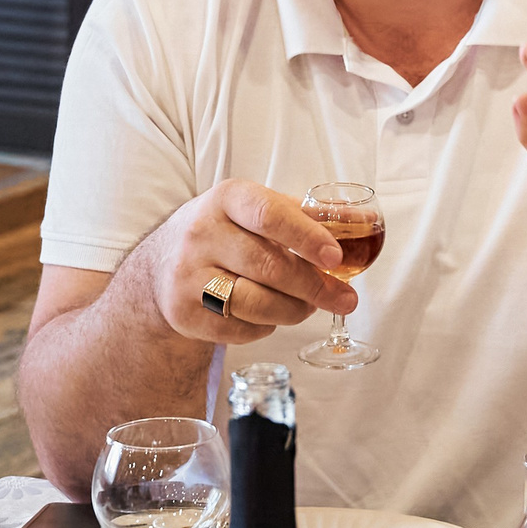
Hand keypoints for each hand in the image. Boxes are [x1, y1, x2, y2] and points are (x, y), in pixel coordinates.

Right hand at [128, 178, 353, 345]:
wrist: (160, 264)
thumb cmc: (226, 231)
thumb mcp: (257, 209)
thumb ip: (309, 214)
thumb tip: (366, 221)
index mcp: (227, 198)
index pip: (269, 215)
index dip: (307, 237)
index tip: (336, 257)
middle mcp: (202, 234)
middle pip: (268, 266)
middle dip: (315, 286)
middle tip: (345, 298)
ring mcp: (188, 276)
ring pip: (255, 303)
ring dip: (294, 310)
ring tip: (308, 306)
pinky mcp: (184, 313)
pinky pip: (238, 328)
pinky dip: (265, 326)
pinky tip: (271, 314)